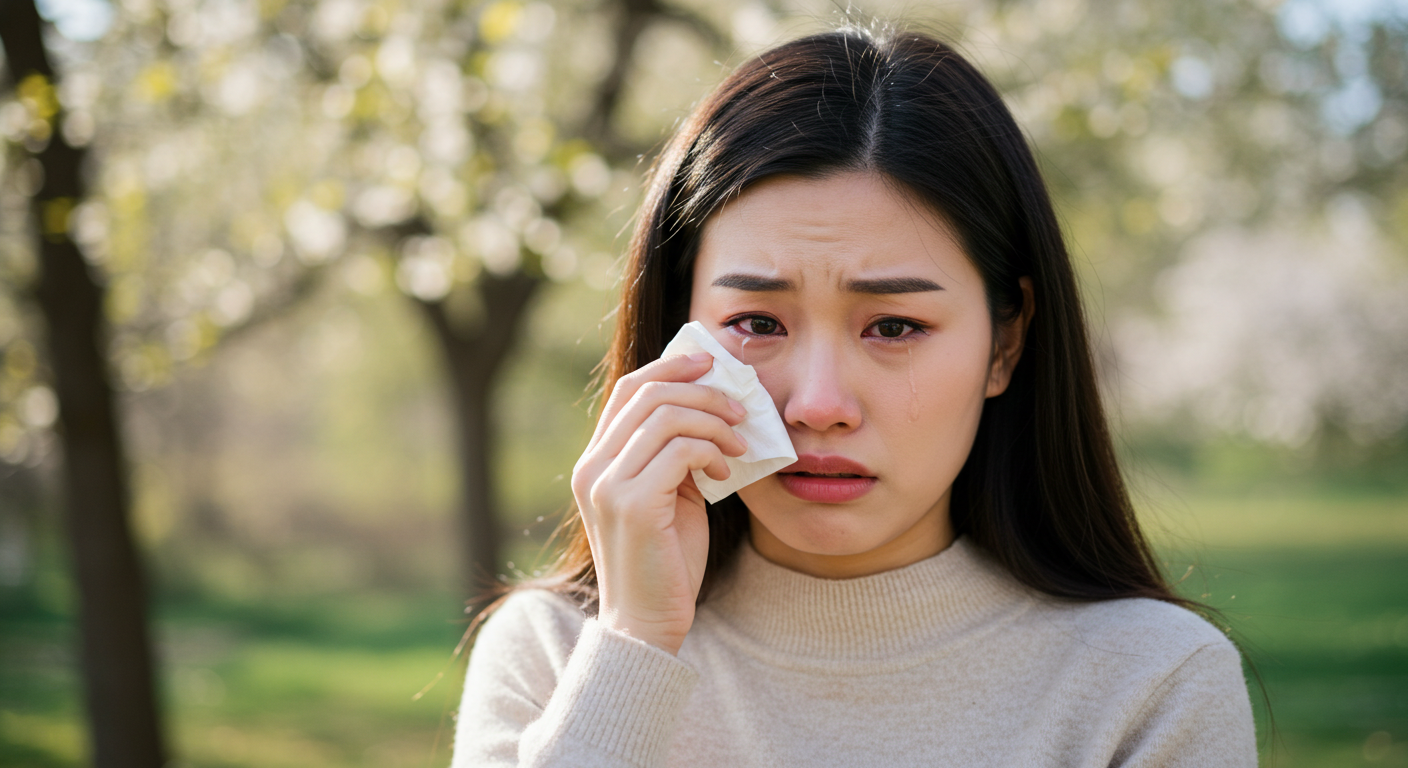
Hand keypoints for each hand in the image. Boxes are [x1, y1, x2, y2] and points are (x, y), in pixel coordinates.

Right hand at [571, 353, 748, 654]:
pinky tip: (725, 473)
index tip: (711, 361)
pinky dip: (711, 452)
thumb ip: (676, 454)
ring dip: (714, 422)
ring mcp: (608, 485)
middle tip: (741, 408)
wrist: (647, 624)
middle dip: (703, 391)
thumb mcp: (669, 496)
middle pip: (648, 393)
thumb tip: (713, 407)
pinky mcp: (632, 504)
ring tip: (739, 445)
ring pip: (667, 416)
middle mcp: (592, 468)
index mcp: (595, 462)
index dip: (672, 366)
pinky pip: (680, 450)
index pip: (629, 390)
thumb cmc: (666, 561)